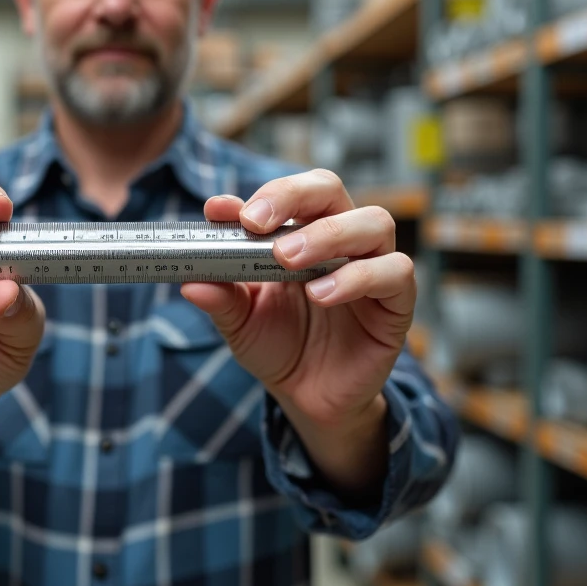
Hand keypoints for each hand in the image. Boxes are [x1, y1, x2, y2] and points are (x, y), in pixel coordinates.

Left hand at [181, 169, 413, 494]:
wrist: (309, 398)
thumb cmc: (277, 346)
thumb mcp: (239, 323)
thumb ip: (221, 297)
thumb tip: (190, 281)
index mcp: (299, 232)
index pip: (288, 193)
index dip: (259, 195)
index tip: (223, 210)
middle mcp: (340, 240)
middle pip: (330, 188)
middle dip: (292, 196)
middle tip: (255, 224)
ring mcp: (372, 266)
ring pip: (373, 222)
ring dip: (328, 234)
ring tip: (288, 259)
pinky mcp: (396, 302)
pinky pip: (394, 272)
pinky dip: (357, 277)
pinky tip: (321, 295)